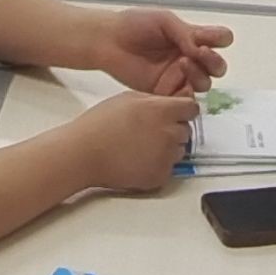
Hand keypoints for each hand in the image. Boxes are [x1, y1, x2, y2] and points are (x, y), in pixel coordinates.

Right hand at [64, 91, 198, 193]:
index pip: (192, 108)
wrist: (84, 154)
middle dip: (173, 129)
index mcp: (162, 111)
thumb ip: (154, 101)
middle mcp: (169, 133)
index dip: (183, 110)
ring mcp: (166, 157)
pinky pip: (169, 169)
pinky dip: (158, 165)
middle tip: (150, 131)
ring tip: (142, 147)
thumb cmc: (100, 124)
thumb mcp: (128, 98)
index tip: (176, 113)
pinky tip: (139, 160)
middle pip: (186, 130)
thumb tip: (169, 105)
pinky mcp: (160, 176)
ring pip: (180, 151)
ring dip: (168, 148)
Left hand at [92, 7, 232, 95]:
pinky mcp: (166, 92)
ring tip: (182, 63)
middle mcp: (189, 58)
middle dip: (214, 62)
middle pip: (217, 66)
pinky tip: (178, 80)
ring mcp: (178, 76)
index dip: (220, 40)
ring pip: (204, 83)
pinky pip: (185, 97)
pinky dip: (188, 91)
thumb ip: (185, 33)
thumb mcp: (164, 21)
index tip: (208, 39)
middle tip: (200, 54)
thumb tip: (200, 48)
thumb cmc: (134, 25)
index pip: (219, 39)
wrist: (108, 41)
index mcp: (191, 38)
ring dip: (200, 74)